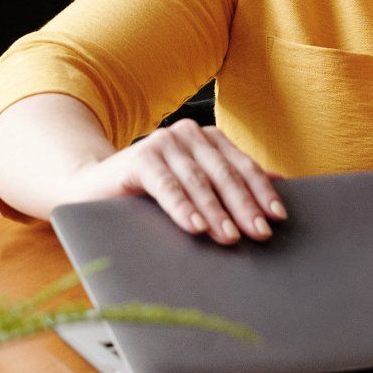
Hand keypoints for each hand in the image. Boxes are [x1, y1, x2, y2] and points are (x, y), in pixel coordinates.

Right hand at [61, 120, 285, 244]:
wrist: (93, 188)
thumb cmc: (150, 193)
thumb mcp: (194, 186)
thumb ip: (229, 181)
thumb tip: (278, 182)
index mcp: (207, 139)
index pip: (241, 167)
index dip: (261, 192)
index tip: (277, 217)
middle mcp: (187, 135)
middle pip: (223, 174)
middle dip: (244, 206)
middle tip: (260, 233)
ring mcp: (162, 143)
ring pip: (198, 181)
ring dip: (217, 211)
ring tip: (231, 237)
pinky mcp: (139, 158)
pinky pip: (167, 186)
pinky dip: (183, 207)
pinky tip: (196, 226)